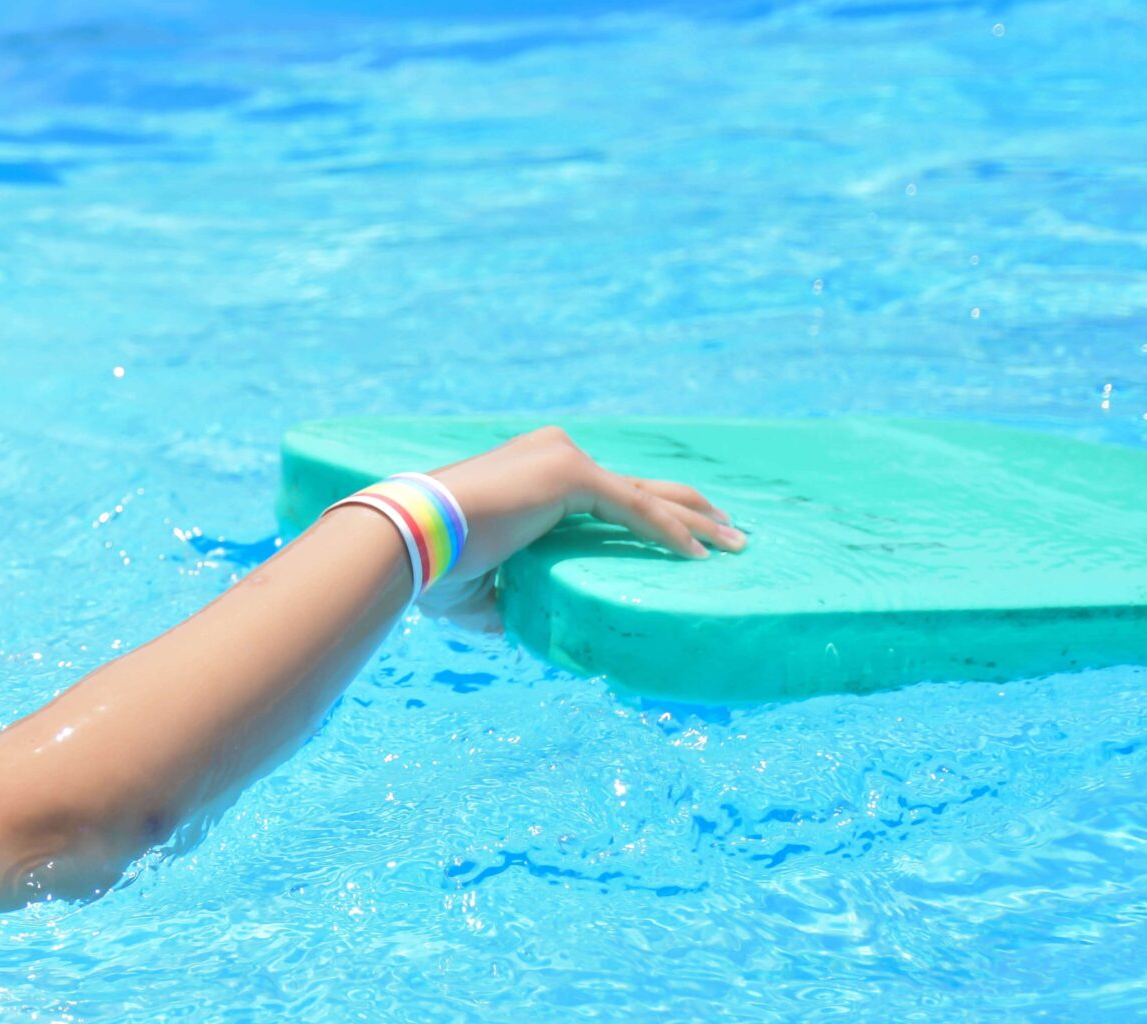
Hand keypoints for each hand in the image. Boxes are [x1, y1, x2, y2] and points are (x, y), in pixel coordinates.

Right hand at [404, 426, 746, 631]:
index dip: (651, 515)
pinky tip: (702, 556)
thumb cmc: (431, 564)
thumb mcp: (477, 587)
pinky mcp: (570, 476)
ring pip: (648, 495)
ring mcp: (562, 460)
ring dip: (698, 522)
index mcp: (533, 474)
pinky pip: (636, 509)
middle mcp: (552, 455)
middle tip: (733, 536)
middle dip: (691, 512)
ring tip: (739, 544)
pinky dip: (671, 532)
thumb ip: (505, 600)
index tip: (688, 541)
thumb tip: (517, 630)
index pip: (608, 495)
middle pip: (641, 486)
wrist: (407, 536)